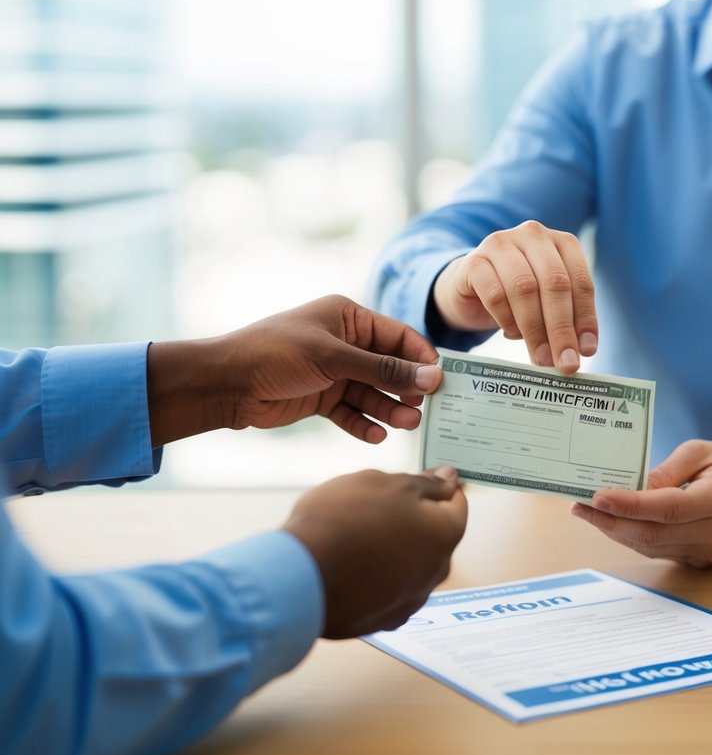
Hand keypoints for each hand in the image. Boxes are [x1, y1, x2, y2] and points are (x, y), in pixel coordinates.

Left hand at [148, 295, 441, 445]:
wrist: (226, 383)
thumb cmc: (276, 355)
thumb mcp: (334, 358)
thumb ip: (383, 369)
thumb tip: (432, 376)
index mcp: (348, 318)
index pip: (398, 337)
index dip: (421, 358)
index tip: (442, 381)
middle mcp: (345, 344)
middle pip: (389, 367)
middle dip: (407, 388)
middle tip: (425, 408)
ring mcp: (333, 372)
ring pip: (373, 392)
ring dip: (390, 409)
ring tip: (407, 425)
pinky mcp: (322, 398)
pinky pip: (352, 412)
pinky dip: (364, 423)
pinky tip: (377, 435)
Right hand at [284, 466, 467, 638]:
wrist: (300, 578)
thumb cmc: (343, 522)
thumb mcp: (387, 483)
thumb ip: (425, 483)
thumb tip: (448, 479)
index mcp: (445, 533)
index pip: (457, 503)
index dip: (437, 487)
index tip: (419, 480)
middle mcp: (437, 571)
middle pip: (433, 536)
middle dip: (412, 519)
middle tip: (376, 507)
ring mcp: (411, 599)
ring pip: (410, 564)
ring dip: (394, 550)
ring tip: (356, 538)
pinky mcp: (383, 619)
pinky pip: (387, 589)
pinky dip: (376, 577)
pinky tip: (351, 567)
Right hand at [432, 220, 597, 373]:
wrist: (470, 286)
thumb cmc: (517, 297)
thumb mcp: (548, 303)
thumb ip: (565, 320)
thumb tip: (578, 353)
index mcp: (562, 242)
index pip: (581, 281)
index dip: (585, 318)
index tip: (586, 351)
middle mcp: (534, 235)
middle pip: (555, 283)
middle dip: (561, 328)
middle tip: (564, 362)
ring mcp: (501, 243)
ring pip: (524, 287)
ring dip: (535, 329)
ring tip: (540, 358)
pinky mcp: (473, 261)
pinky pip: (494, 293)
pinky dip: (506, 318)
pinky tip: (512, 333)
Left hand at [570, 440, 711, 567]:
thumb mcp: (702, 450)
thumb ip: (667, 471)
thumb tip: (633, 489)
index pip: (669, 508)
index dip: (630, 505)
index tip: (597, 496)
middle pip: (654, 535)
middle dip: (611, 522)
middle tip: (580, 505)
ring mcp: (709, 551)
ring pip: (652, 547)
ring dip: (616, 531)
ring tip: (588, 511)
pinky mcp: (700, 559)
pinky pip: (660, 551)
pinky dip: (632, 537)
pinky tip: (612, 521)